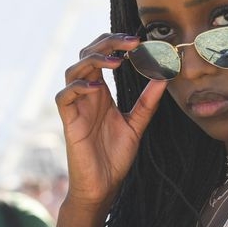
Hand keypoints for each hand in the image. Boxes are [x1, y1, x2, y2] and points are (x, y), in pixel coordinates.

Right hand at [56, 33, 168, 209]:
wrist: (103, 185)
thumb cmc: (115, 157)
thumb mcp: (136, 124)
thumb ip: (147, 102)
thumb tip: (163, 78)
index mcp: (101, 93)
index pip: (102, 57)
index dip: (115, 44)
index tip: (138, 40)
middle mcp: (87, 95)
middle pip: (86, 56)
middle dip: (106, 44)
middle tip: (131, 42)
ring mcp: (76, 107)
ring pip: (73, 71)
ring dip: (93, 61)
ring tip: (117, 62)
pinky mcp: (69, 123)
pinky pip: (64, 97)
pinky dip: (78, 88)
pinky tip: (97, 88)